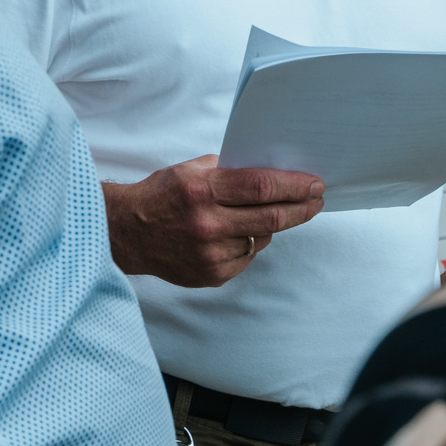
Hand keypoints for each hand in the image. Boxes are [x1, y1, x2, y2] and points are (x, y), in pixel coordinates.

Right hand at [102, 155, 324, 286]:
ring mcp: (210, 254)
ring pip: (261, 239)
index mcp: (202, 190)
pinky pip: (246, 257)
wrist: (128, 233)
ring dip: (269, 226)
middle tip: (316, 200)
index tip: (315, 183)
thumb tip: (272, 171)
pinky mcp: (211, 275)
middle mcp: (207, 224)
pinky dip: (248, 244)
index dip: (294, 185)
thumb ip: (230, 170)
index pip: (261, 187)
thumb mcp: (192, 169)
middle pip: (271, 218)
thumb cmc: (162, 195)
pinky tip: (234, 234)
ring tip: (259, 215)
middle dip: (301, 208)